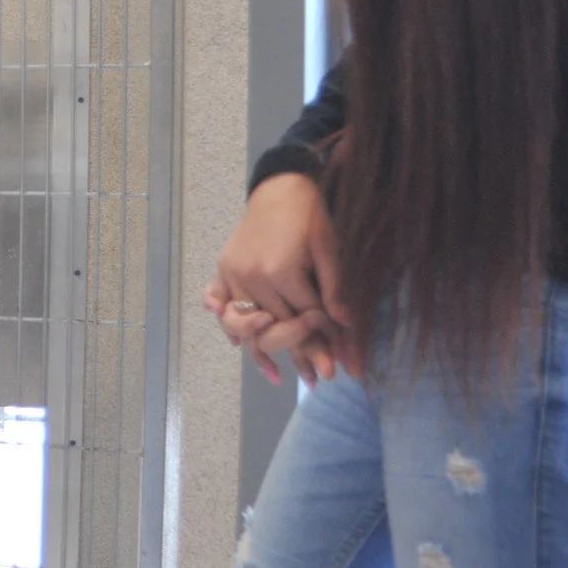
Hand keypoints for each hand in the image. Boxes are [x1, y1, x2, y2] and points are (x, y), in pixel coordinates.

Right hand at [203, 174, 357, 384]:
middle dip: (302, 354)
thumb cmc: (309, 215)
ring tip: (279, 376)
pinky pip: (223, 306)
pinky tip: (240, 346)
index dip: (326, 340)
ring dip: (264, 352)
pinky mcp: (223, 270)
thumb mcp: (329, 248)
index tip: (341, 362)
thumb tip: (344, 325)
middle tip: (319, 380)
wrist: (278, 188)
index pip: (307, 316)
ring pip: (249, 324)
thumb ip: (335, 287)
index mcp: (281, 271)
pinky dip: (229, 327)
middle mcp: (253, 277)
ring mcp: (234, 274)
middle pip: (279, 327)